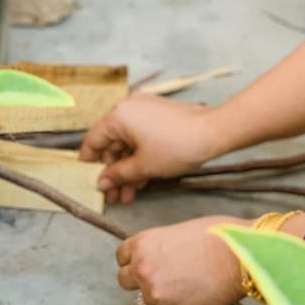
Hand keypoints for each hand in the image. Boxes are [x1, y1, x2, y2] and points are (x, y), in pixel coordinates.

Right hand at [79, 95, 222, 203]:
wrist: (214, 132)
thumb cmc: (177, 146)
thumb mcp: (143, 166)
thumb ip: (118, 174)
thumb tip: (102, 182)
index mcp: (118, 115)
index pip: (93, 141)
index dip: (90, 164)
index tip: (90, 182)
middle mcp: (129, 108)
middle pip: (111, 144)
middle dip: (113, 172)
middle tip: (113, 196)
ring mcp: (145, 110)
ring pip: (128, 144)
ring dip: (127, 169)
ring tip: (128, 196)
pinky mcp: (159, 116)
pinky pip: (141, 138)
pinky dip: (140, 158)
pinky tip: (141, 182)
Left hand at [116, 216, 247, 304]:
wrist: (241, 255)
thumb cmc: (217, 235)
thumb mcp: (178, 231)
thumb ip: (159, 246)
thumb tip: (156, 257)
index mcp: (142, 244)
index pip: (121, 257)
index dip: (134, 259)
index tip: (144, 261)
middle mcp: (143, 269)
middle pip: (124, 280)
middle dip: (139, 279)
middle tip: (161, 275)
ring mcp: (157, 292)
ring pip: (148, 297)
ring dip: (161, 292)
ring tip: (187, 280)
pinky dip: (180, 301)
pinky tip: (198, 288)